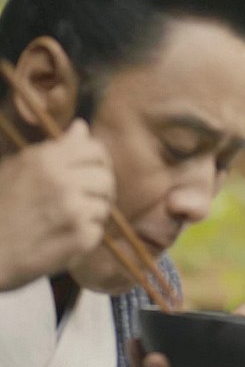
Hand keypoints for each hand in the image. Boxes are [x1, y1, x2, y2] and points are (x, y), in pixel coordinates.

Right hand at [0, 119, 113, 289]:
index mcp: (46, 160)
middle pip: (106, 179)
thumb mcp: (17, 168)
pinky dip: (84, 238)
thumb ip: (55, 149)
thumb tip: (82, 127)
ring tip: (64, 223)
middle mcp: (62, 181)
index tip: (91, 173)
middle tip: (81, 202)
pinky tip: (61, 239)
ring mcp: (73, 210)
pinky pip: (97, 232)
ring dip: (90, 216)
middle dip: (97, 191)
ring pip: (104, 206)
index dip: (98, 162)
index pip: (95, 150)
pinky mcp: (79, 237)